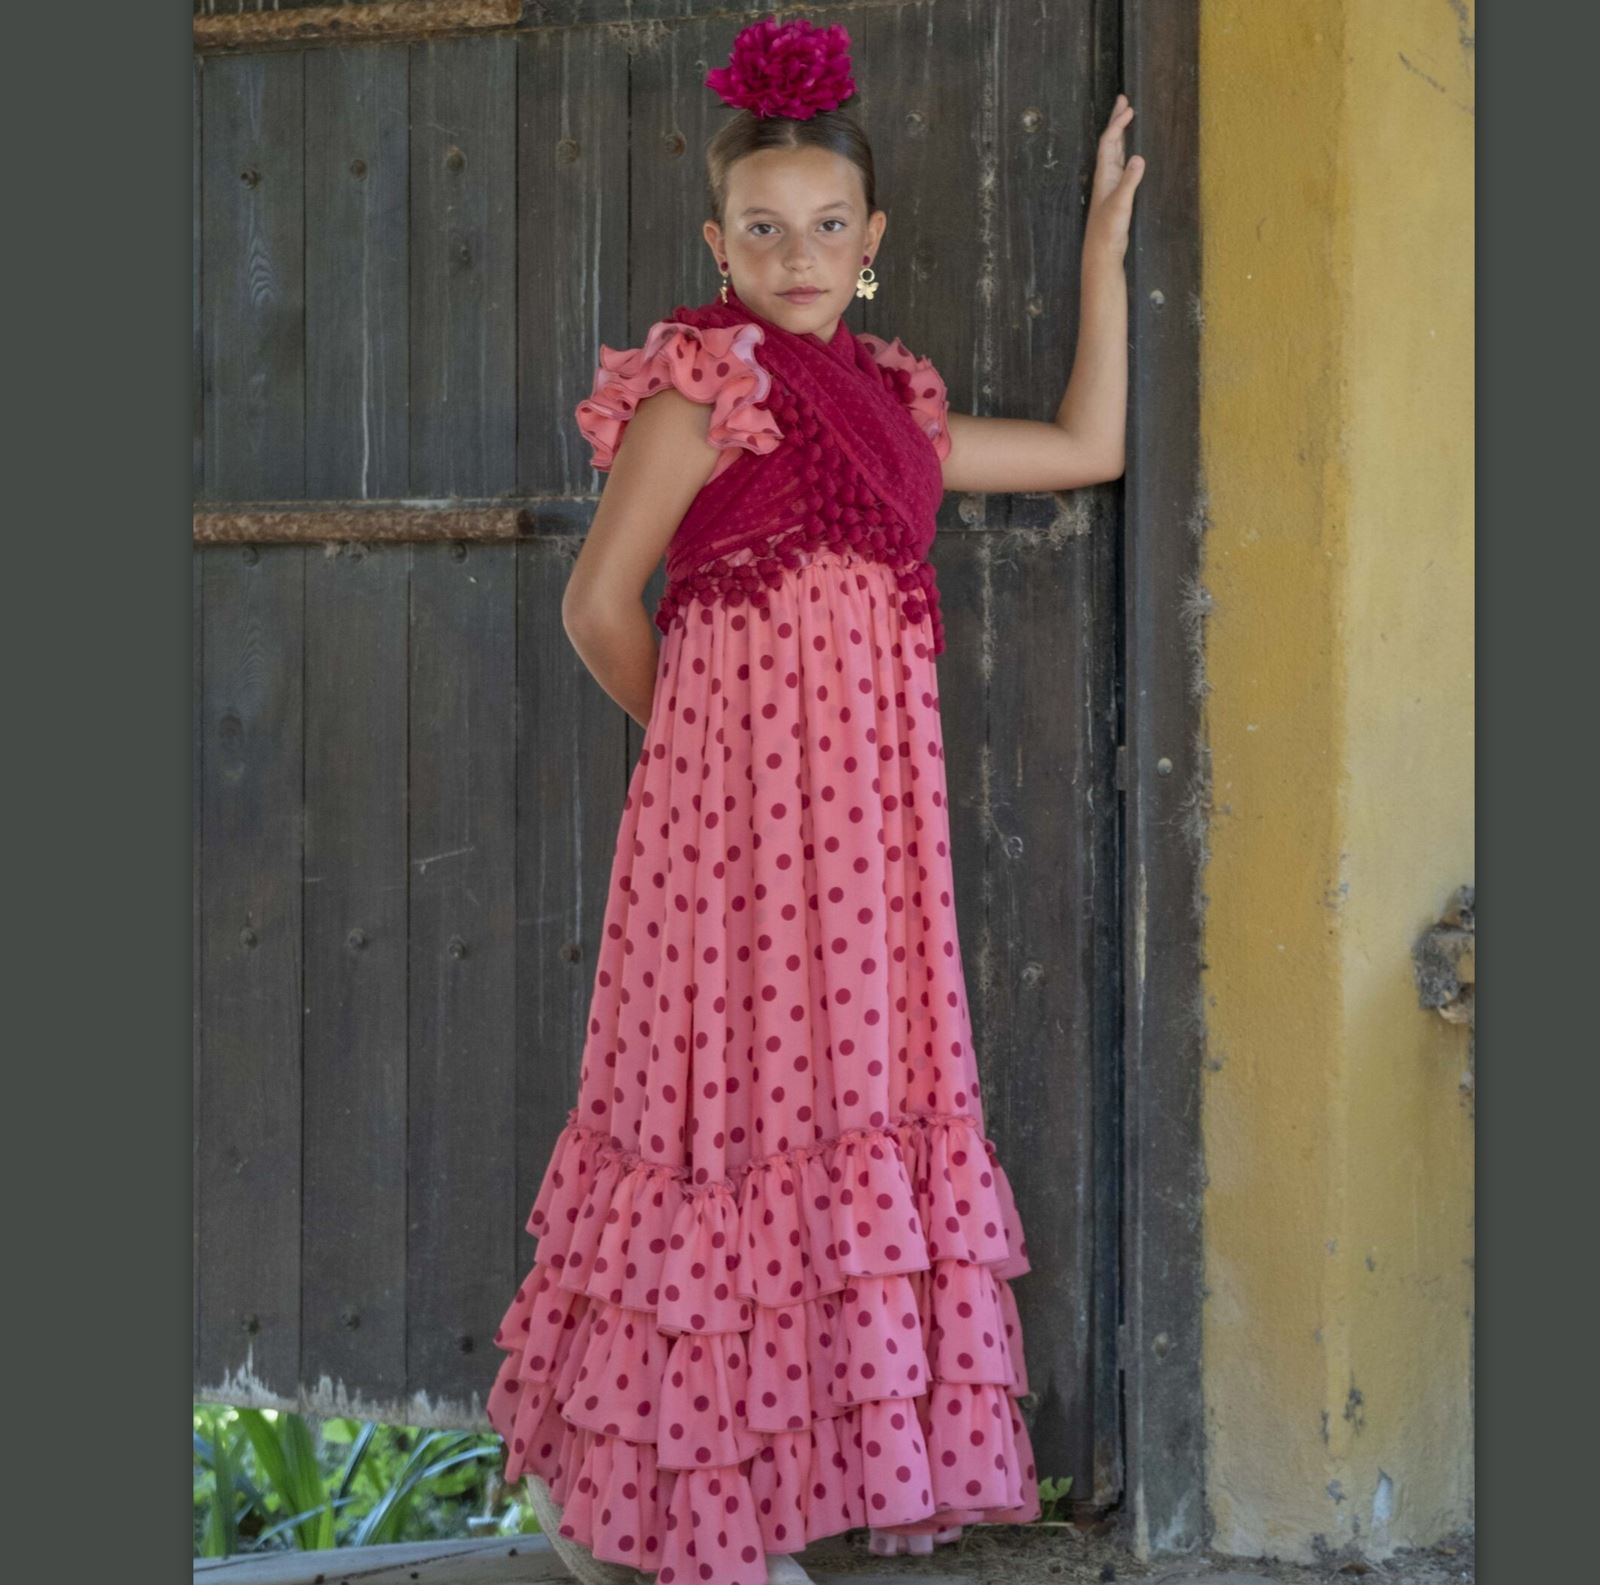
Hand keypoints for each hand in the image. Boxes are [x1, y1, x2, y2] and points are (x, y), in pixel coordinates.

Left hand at [1084, 94, 1144, 260]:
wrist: (1102, 252)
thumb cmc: (1108, 230)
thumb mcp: (1121, 204)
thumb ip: (1130, 181)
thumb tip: (1139, 158)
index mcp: (1104, 175)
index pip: (1109, 142)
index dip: (1118, 124)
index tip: (1129, 109)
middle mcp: (1106, 176)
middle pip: (1110, 142)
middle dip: (1116, 120)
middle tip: (1123, 99)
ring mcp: (1111, 185)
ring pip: (1116, 152)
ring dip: (1121, 134)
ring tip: (1127, 117)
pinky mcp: (1118, 194)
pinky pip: (1122, 165)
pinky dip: (1127, 152)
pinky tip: (1132, 152)